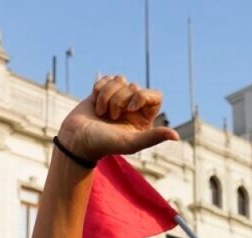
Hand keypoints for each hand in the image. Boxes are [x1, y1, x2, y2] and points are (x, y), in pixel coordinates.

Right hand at [57, 75, 178, 161]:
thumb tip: (176, 137)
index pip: (155, 95)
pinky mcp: (103, 92)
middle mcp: (133, 108)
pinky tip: (94, 105)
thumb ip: (152, 138)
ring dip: (107, 95)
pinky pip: (106, 78)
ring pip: (119, 80)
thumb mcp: (129, 143)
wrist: (75, 141)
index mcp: (144, 119)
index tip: (130, 108)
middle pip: (134, 87)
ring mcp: (118, 98)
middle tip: (111, 117)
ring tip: (101, 113)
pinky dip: (98, 90)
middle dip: (119, 99)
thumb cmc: (102, 144)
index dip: (142, 96)